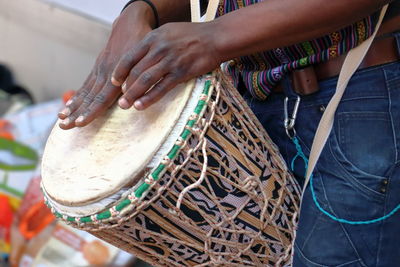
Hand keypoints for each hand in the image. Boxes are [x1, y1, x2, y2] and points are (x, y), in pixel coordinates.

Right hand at [57, 3, 153, 128]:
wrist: (130, 24)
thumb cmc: (141, 44)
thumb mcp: (142, 60)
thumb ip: (134, 78)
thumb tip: (129, 96)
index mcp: (116, 76)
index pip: (101, 99)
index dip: (91, 111)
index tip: (80, 123)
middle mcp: (104, 75)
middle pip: (88, 99)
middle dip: (76, 113)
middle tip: (64, 126)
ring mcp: (99, 72)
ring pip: (85, 93)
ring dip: (73, 107)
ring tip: (61, 119)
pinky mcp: (98, 68)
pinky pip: (86, 85)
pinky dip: (77, 96)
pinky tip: (69, 105)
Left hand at [111, 21, 220, 109]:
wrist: (214, 38)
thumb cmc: (191, 35)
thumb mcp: (167, 32)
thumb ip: (152, 43)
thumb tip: (138, 58)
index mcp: (153, 38)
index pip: (130, 56)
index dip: (119, 71)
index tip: (113, 82)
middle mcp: (159, 49)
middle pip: (136, 71)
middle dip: (125, 88)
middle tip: (118, 100)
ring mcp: (170, 61)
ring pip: (146, 80)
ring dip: (133, 94)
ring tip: (125, 106)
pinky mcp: (181, 73)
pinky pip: (162, 87)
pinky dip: (150, 98)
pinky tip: (141, 105)